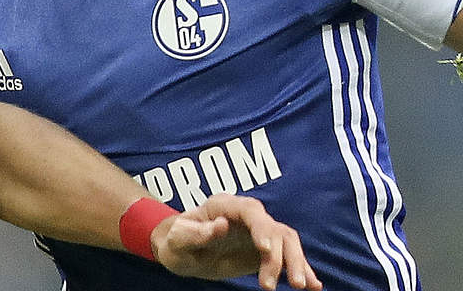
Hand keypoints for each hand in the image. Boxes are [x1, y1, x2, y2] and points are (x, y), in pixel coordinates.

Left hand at [153, 193, 320, 289]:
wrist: (180, 249)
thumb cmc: (174, 241)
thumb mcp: (177, 239)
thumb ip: (195, 233)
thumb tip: (221, 225)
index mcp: (224, 206)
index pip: (250, 211)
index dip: (261, 228)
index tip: (265, 249)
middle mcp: (245, 215)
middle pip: (274, 228)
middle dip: (282, 255)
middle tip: (285, 283)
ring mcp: (257, 231)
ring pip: (287, 241)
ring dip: (296, 263)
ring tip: (302, 286)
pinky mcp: (264, 249)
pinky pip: (287, 256)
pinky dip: (302, 268)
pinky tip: (315, 286)